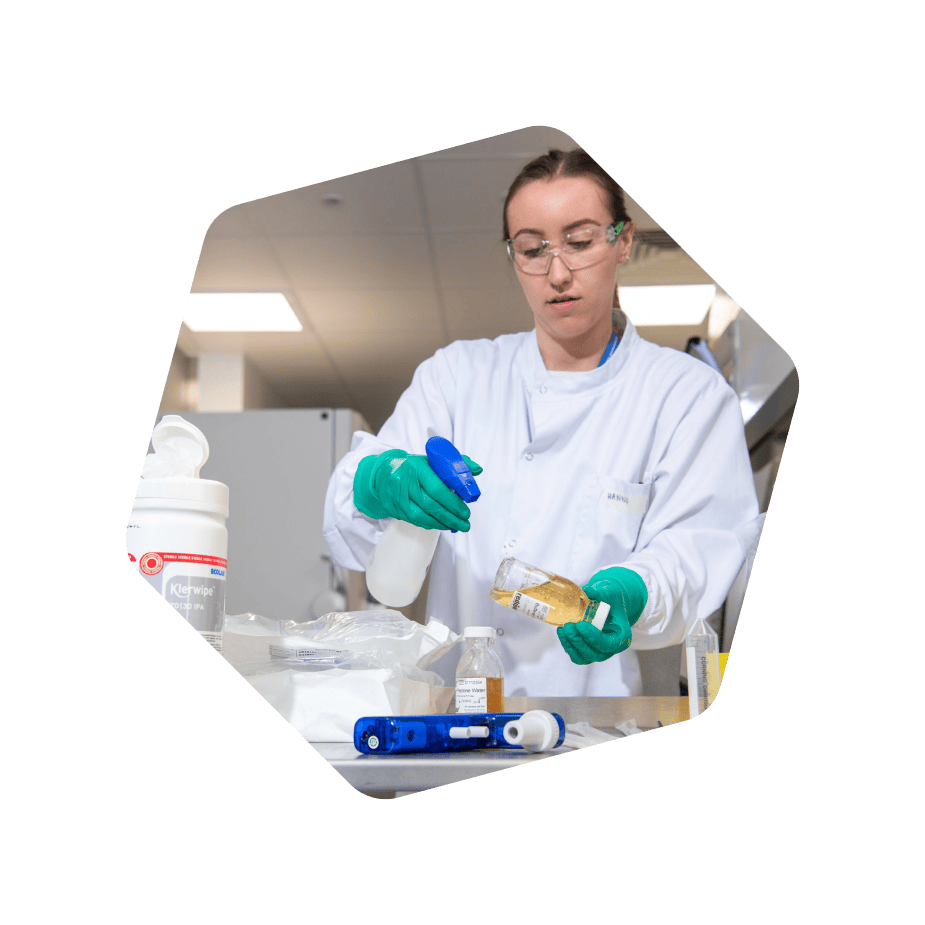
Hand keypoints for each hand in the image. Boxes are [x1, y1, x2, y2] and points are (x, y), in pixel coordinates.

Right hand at [353, 449, 482, 530]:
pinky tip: (442, 525)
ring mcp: (399, 498)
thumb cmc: (412, 466)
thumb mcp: (431, 460)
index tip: (465, 511)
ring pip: (421, 516)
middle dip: (451, 517)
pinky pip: (415, 520)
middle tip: (465, 523)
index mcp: (417, 468)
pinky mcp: (396, 509)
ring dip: (442, 523)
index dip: (452, 502)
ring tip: (457, 526)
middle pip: (430, 505)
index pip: (436, 488)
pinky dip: (430, 524)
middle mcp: (405, 483)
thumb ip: (455, 465)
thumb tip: (477, 470)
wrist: (383, 473)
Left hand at [557, 567, 647, 664]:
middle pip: (594, 653)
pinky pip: (576, 655)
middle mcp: (611, 649)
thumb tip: (587, 591)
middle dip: (578, 641)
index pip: (608, 644)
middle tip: (568, 626)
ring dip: (571, 644)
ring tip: (563, 629)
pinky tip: (562, 632)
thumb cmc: (611, 600)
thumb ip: (600, 593)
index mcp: (621, 637)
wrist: (608, 604)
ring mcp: (599, 653)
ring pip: (583, 657)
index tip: (580, 624)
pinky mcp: (587, 652)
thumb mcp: (610, 593)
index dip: (593, 637)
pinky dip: (568, 645)